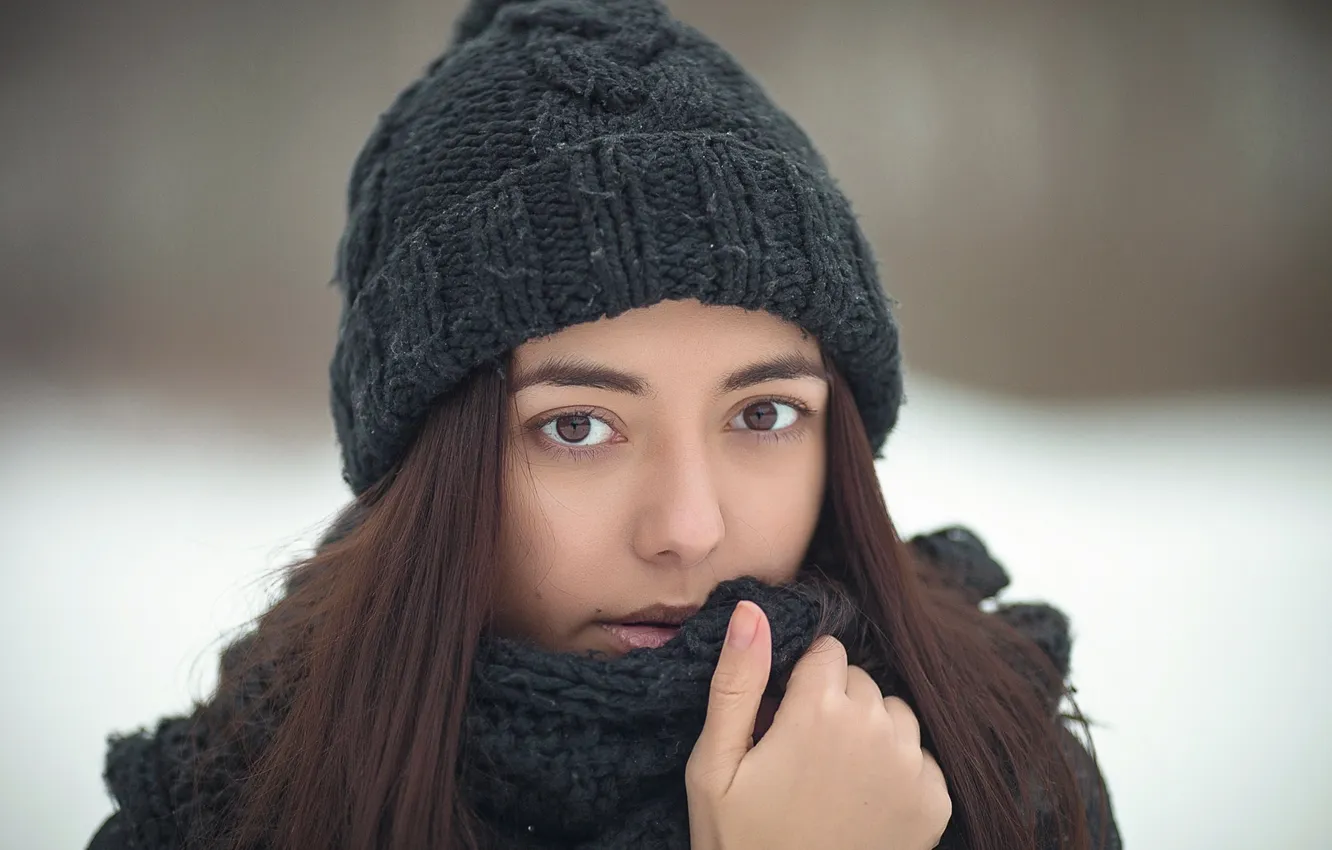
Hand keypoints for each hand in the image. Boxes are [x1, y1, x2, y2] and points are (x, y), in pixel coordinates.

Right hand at [686, 601, 951, 849]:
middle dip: (833, 703)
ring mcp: (912, 766)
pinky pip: (920, 754)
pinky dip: (896, 767)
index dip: (800, 681)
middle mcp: (877, 728)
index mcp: (820, 711)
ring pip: (894, 712)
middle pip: (860, 679)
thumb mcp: (714, 766)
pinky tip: (863, 801)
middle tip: (800, 755)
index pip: (826, 650)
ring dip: (869, 730)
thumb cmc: (741, 844)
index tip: (781, 720)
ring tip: (832, 777)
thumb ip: (736, 681)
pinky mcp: (934, 801)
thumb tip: (752, 610)